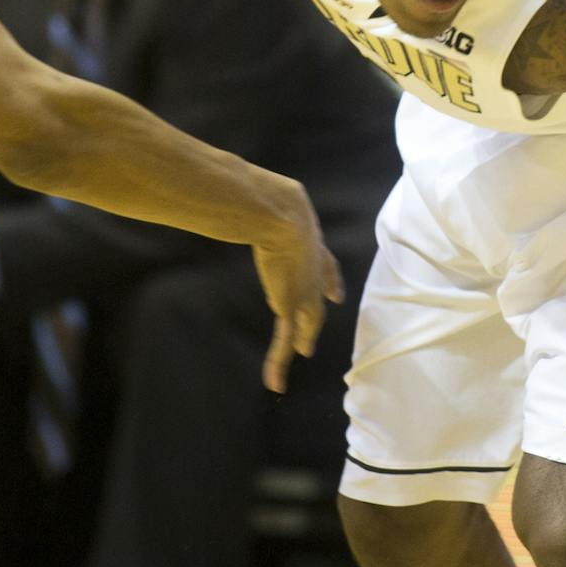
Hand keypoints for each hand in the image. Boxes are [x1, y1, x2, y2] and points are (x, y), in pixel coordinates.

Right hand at [251, 185, 343, 393]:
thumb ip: (251, 199)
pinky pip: (285, 342)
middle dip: (317, 316)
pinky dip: (279, 364)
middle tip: (316, 333)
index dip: (331, 281)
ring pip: (304, 324)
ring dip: (301, 339)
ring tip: (301, 354)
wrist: (281, 215)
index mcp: (312, 245)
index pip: (326, 267)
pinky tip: (275, 382)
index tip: (337, 294)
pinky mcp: (291, 308)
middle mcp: (313, 273)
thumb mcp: (268, 199)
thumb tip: (229, 184)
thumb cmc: (270, 201)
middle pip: (318, 301)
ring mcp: (305, 293)